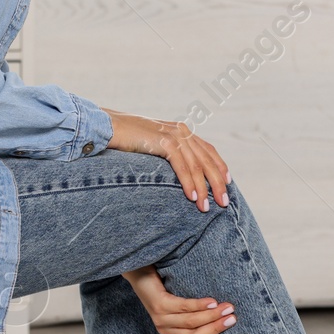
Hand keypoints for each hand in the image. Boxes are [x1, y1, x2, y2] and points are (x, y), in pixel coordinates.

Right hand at [101, 109, 229, 212]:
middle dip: (217, 183)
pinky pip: (181, 165)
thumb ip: (167, 153)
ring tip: (206, 207)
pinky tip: (192, 197)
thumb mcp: (152, 145)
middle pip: (207, 159)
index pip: (208, 150)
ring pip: (196, 165)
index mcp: (181, 130)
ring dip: (204, 188)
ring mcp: (173, 134)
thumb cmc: (125, 139)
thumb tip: (177, 173)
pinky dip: (189, 182)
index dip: (220, 167)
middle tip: (224, 203)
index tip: (227, 184)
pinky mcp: (163, 141)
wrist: (106, 126)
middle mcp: (181, 130)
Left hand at [123, 266, 234, 333]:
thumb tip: (225, 312)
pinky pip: (183, 307)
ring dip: (212, 316)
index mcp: (173, 331)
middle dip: (216, 330)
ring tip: (228, 308)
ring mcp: (161, 317)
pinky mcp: (158, 304)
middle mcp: (166, 328)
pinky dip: (200, 306)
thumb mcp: (180, 302)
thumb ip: (196, 312)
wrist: (138, 270)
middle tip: (234, 319)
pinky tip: (212, 302)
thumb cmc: (164, 285)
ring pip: (190, 323)